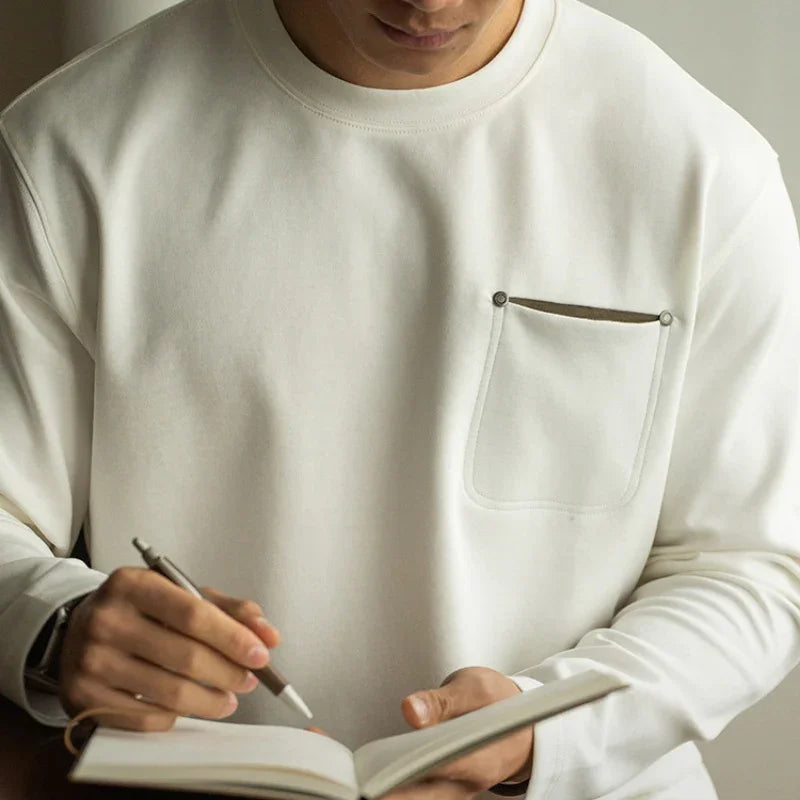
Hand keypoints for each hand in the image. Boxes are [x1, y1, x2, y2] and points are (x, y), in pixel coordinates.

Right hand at [58, 567, 280, 730]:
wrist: (78, 628)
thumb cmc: (140, 609)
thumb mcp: (180, 593)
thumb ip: (228, 610)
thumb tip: (269, 635)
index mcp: (133, 585)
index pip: (193, 614)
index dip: (233, 638)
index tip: (260, 654)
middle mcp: (107, 620)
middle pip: (185, 657)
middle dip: (228, 673)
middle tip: (249, 680)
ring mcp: (91, 661)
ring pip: (169, 693)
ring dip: (210, 701)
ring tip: (228, 699)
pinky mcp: (83, 698)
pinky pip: (145, 718)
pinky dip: (175, 716)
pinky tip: (186, 706)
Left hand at [381, 667, 533, 799]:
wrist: (524, 725)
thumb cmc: (501, 705)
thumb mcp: (477, 688)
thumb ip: (443, 700)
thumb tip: (412, 710)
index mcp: (481, 759)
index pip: (439, 768)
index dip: (409, 767)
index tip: (383, 767)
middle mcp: (468, 784)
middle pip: (423, 796)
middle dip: (393, 789)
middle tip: (366, 779)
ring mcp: (457, 790)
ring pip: (420, 798)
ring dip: (394, 788)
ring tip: (368, 774)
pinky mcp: (446, 788)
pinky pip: (421, 793)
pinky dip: (401, 784)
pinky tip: (382, 771)